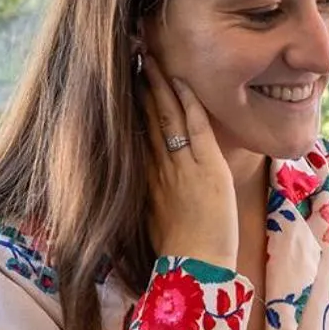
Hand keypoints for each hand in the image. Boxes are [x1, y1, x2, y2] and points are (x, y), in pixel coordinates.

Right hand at [140, 53, 236, 268]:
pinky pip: (195, 127)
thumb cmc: (179, 255)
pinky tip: (180, 81)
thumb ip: (146, 204)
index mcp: (145, 182)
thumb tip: (140, 194)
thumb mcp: (152, 226)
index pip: (135, 137)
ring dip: (159, 87)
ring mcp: (183, 166)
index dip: (128, 111)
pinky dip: (188, 102)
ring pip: (167, 117)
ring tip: (150, 61)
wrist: (196, 268)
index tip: (121, 89)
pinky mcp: (207, 168)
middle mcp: (159, 169)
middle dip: (138, 90)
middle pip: (145, 120)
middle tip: (131, 62)